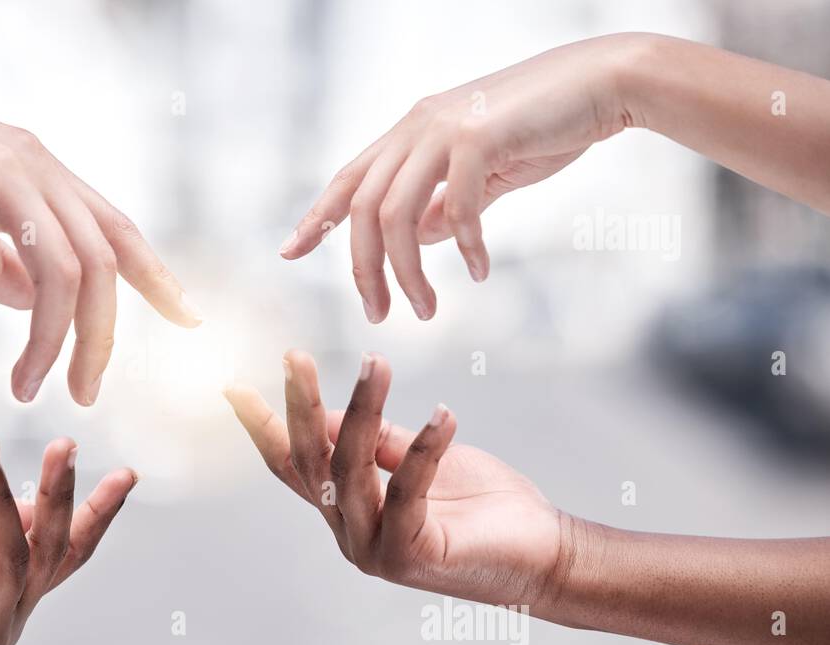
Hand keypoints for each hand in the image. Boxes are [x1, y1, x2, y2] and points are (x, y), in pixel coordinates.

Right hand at [0, 51, 201, 404]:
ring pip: (59, 271)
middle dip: (99, 340)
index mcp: (44, 173)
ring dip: (46, 342)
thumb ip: (1, 261)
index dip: (159, 279)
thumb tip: (34, 304)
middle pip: (101, 266)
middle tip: (84, 395)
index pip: (120, 232)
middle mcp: (36, 166)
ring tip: (24, 389)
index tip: (190, 321)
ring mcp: (2, 169)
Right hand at [224, 350, 564, 606]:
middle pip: (312, 462)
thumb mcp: (421, 458)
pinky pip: (407, 491)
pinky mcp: (409, 557)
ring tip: (378, 361)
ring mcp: (373, 550)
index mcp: (346, 508)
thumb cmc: (482, 505)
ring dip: (364, 410)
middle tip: (295, 357)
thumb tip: (329, 409)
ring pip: (353, 470)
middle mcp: (349, 531)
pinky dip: (424, 449)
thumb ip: (378, 439)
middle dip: (300, 405)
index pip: (292, 465)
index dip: (262, 427)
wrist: (541, 558)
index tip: (233, 387)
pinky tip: (443, 414)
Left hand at [279, 33, 646, 321]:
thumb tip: (418, 239)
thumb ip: (445, 204)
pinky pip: (458, 208)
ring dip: (408, 272)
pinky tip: (481, 272)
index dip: (317, 217)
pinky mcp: (480, 138)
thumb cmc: (543, 127)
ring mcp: (445, 129)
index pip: (347, 179)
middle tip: (379, 314)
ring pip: (398, 215)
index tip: (290, 253)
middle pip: (364, 209)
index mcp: (409, 132)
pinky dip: (466, 247)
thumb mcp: (482, 173)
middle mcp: (416, 127)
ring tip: (424, 310)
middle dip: (364, 270)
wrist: (601, 82)